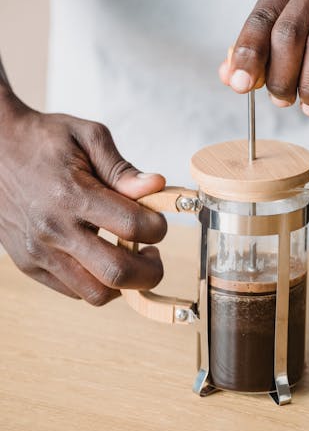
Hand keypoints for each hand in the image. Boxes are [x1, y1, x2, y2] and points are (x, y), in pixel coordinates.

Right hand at [0, 95, 166, 303]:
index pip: (132, 226)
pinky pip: (72, 291)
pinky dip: (96, 281)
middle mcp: (53, 229)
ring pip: (95, 293)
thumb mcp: (87, 136)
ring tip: (129, 257)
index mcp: (71, 194)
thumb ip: (122, 168)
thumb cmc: (44, 139)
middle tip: (153, 253)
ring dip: (123, 282)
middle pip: (117, 273)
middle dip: (150, 270)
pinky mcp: (28, 264)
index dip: (158, 227)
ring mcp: (38, 252)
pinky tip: (101, 256)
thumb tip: (156, 187)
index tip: (159, 220)